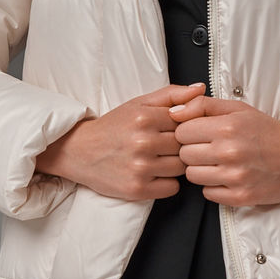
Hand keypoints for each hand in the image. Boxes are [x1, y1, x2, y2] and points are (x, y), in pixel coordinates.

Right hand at [34, 81, 205, 200]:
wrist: (79, 151)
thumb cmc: (113, 127)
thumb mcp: (139, 104)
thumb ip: (172, 95)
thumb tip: (201, 89)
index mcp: (145, 118)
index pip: (187, 124)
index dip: (183, 128)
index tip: (170, 131)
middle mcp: (143, 143)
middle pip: (185, 147)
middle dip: (178, 147)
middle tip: (163, 147)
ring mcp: (140, 168)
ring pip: (182, 168)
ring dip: (174, 166)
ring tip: (157, 160)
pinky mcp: (137, 189)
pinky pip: (172, 188)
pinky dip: (167, 183)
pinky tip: (153, 174)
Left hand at [169, 94, 279, 206]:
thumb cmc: (266, 131)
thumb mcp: (237, 109)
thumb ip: (202, 105)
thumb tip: (173, 113)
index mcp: (227, 127)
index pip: (181, 132)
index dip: (188, 133)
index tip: (200, 134)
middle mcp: (229, 152)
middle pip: (184, 155)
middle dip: (192, 151)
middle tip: (209, 149)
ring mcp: (234, 177)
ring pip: (192, 176)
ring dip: (201, 169)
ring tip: (218, 163)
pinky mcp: (239, 196)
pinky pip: (207, 193)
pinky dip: (213, 186)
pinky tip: (226, 177)